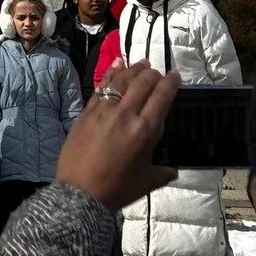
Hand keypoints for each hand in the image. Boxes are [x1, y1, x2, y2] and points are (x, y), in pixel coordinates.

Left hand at [56, 61, 180, 210]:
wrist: (81, 192)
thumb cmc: (117, 188)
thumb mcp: (147, 182)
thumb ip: (163, 172)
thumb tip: (173, 170)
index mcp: (145, 131)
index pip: (161, 98)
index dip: (170, 83)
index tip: (175, 76)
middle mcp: (125, 115)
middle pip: (142, 84)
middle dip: (153, 74)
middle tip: (158, 71)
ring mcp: (104, 111)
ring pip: (121, 81)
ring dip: (133, 69)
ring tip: (142, 63)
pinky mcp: (87, 111)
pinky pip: (102, 87)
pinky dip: (111, 74)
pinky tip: (117, 65)